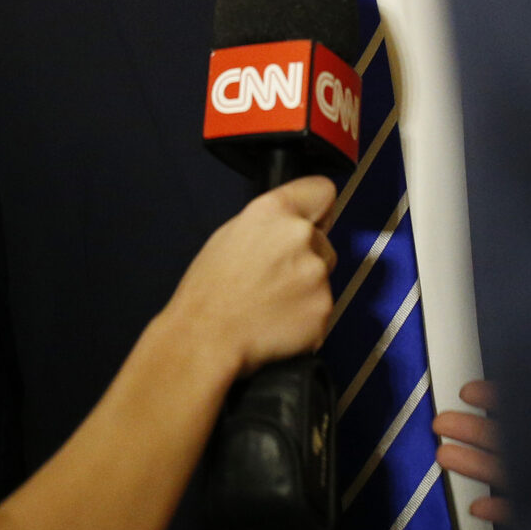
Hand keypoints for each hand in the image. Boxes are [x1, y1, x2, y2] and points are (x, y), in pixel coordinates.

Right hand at [162, 178, 335, 381]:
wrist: (206, 339)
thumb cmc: (209, 293)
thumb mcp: (229, 237)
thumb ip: (268, 224)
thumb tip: (288, 226)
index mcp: (274, 211)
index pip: (322, 190)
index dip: (318, 209)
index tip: (317, 219)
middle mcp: (301, 236)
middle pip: (323, 241)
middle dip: (307, 257)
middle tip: (275, 278)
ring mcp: (316, 273)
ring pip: (323, 277)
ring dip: (307, 289)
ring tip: (271, 303)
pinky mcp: (324, 308)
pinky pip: (322, 308)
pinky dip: (307, 316)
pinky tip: (278, 321)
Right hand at [432, 380, 511, 523]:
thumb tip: (507, 388)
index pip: (520, 407)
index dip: (493, 397)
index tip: (466, 392)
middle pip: (504, 438)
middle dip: (469, 429)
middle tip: (439, 423)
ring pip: (504, 471)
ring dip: (472, 464)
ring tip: (442, 457)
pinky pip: (519, 510)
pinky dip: (497, 508)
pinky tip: (478, 507)